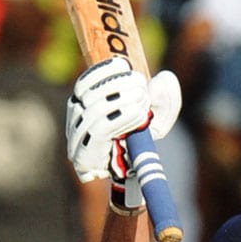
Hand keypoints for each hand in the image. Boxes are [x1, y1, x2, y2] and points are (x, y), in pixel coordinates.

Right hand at [66, 57, 181, 182]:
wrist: (133, 176)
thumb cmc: (142, 143)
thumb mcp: (158, 118)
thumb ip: (164, 99)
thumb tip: (163, 80)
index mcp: (85, 105)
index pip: (85, 82)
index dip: (102, 71)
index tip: (124, 65)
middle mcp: (76, 119)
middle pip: (91, 93)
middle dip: (119, 85)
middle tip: (141, 87)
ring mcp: (77, 137)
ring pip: (96, 109)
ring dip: (122, 101)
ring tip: (144, 103)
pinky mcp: (84, 154)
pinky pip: (101, 129)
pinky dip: (122, 117)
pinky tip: (140, 116)